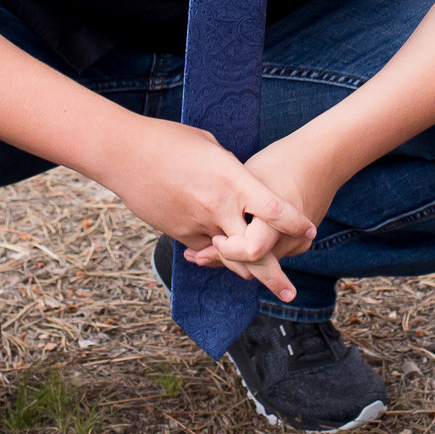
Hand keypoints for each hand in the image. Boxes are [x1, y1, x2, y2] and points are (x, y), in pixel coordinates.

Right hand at [85, 115, 316, 301]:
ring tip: (260, 283)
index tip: (310, 230)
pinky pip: (202, 247)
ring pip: (226, 256)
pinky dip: (211, 250)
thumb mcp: (211, 147)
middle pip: (253, 250)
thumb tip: (240, 184)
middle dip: (273, 276)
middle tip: (289, 292)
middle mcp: (219, 207)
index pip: (274, 210)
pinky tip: (215, 248)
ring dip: (243, 269)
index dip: (295, 223)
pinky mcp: (177, 232)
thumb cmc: (169, 140)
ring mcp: (197, 223)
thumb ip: (231, 171)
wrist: (124, 153)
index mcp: (233, 180)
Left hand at [196, 130, 344, 274]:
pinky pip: (270, 255)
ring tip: (205, 249)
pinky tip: (231, 241)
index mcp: (276, 215)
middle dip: (224, 261)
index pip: (251, 250)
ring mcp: (299, 242)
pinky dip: (251, 252)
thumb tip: (203, 238)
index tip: (211, 240)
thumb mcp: (249, 179)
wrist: (324, 160)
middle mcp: (291, 234)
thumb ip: (230, 209)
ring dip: (234, 258)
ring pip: (260, 264)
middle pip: (253, 264)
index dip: (227, 250)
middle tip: (198, 256)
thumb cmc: (278, 163)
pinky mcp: (301, 245)